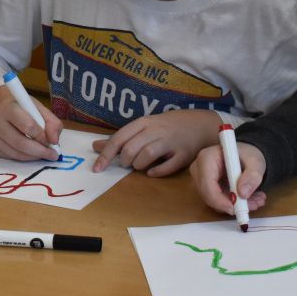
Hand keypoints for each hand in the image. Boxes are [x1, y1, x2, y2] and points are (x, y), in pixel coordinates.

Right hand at [0, 86, 62, 161]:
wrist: (0, 107)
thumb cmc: (22, 107)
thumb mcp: (39, 108)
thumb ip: (52, 122)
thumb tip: (54, 141)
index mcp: (10, 108)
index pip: (28, 126)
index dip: (42, 136)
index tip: (52, 142)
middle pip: (21, 143)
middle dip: (40, 151)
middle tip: (53, 155)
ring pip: (16, 153)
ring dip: (33, 157)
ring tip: (44, 154)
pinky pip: (11, 157)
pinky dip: (25, 158)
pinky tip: (31, 153)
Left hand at [91, 109, 216, 176]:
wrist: (200, 124)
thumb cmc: (166, 126)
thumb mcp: (142, 127)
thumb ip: (120, 138)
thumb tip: (95, 146)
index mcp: (144, 123)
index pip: (119, 138)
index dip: (106, 155)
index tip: (96, 169)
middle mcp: (156, 130)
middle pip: (132, 148)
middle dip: (125, 161)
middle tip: (127, 164)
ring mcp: (171, 142)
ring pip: (148, 154)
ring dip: (139, 165)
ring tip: (140, 166)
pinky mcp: (184, 154)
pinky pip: (169, 166)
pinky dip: (158, 171)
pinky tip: (152, 173)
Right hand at [190, 141, 267, 215]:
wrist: (245, 155)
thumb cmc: (247, 154)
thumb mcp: (255, 162)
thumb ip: (252, 176)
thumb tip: (242, 193)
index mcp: (207, 158)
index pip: (207, 185)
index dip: (220, 200)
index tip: (238, 208)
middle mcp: (199, 169)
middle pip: (208, 196)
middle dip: (231, 204)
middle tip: (253, 204)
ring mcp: (201, 180)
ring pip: (214, 202)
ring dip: (236, 205)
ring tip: (256, 200)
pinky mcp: (206, 189)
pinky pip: (217, 203)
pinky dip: (234, 204)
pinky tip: (249, 199)